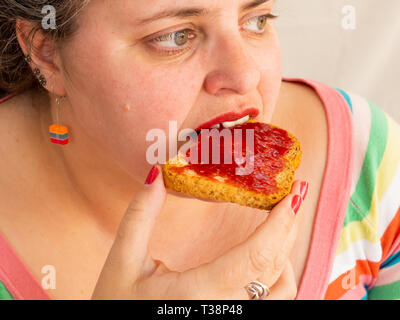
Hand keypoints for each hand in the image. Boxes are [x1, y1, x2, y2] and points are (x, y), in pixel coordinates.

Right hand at [92, 165, 306, 298]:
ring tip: (280, 221)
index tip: (293, 194)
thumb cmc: (117, 307)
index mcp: (200, 292)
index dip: (280, 223)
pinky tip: (265, 256)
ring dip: (286, 251)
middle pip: (274, 267)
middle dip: (289, 227)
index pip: (255, 256)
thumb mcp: (123, 262)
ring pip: (283, 290)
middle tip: (294, 194)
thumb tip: (157, 177)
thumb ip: (140, 217)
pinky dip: (278, 274)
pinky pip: (273, 302)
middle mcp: (226, 309)